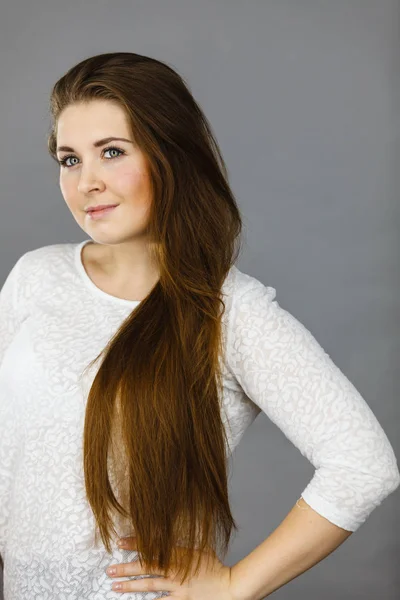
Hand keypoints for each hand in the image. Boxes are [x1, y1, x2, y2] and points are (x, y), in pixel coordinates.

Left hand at [105, 535, 237, 598]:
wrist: (229, 588)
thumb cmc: (214, 567)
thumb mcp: (198, 549)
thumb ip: (180, 545)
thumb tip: (166, 535)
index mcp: (179, 554)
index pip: (153, 546)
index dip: (135, 543)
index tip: (120, 541)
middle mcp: (176, 570)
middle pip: (147, 567)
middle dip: (127, 568)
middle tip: (110, 569)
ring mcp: (177, 588)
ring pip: (149, 586)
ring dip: (131, 586)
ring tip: (115, 586)